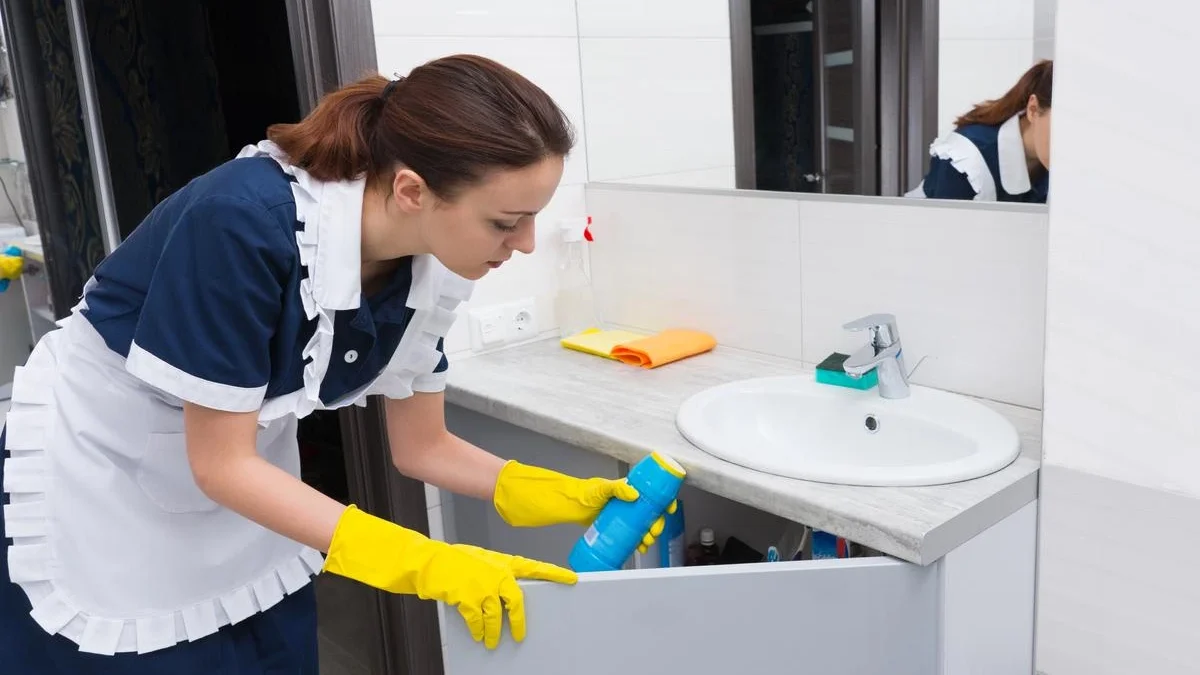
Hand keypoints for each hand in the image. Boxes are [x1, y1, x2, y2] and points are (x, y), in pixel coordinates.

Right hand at [323, 505, 575, 648]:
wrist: (429, 563)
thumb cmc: (454, 560)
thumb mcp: (480, 561)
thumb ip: (496, 573)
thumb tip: (506, 591)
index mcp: (502, 562)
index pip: (534, 567)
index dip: (554, 574)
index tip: (571, 579)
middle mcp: (496, 573)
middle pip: (516, 601)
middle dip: (519, 621)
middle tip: (521, 634)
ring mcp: (483, 586)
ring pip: (496, 616)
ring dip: (495, 632)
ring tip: (494, 641)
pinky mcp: (468, 598)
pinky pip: (479, 621)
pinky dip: (479, 630)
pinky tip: (479, 636)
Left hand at [492, 461, 677, 552]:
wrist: (547, 502)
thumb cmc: (569, 492)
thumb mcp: (595, 489)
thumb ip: (613, 488)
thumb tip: (633, 493)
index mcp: (618, 488)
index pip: (646, 491)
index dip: (660, 500)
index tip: (667, 510)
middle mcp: (616, 498)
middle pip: (643, 509)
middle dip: (653, 521)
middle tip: (653, 532)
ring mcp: (609, 511)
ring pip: (634, 522)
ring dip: (644, 532)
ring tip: (645, 542)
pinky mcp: (601, 523)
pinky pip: (621, 530)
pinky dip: (631, 538)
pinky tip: (634, 545)